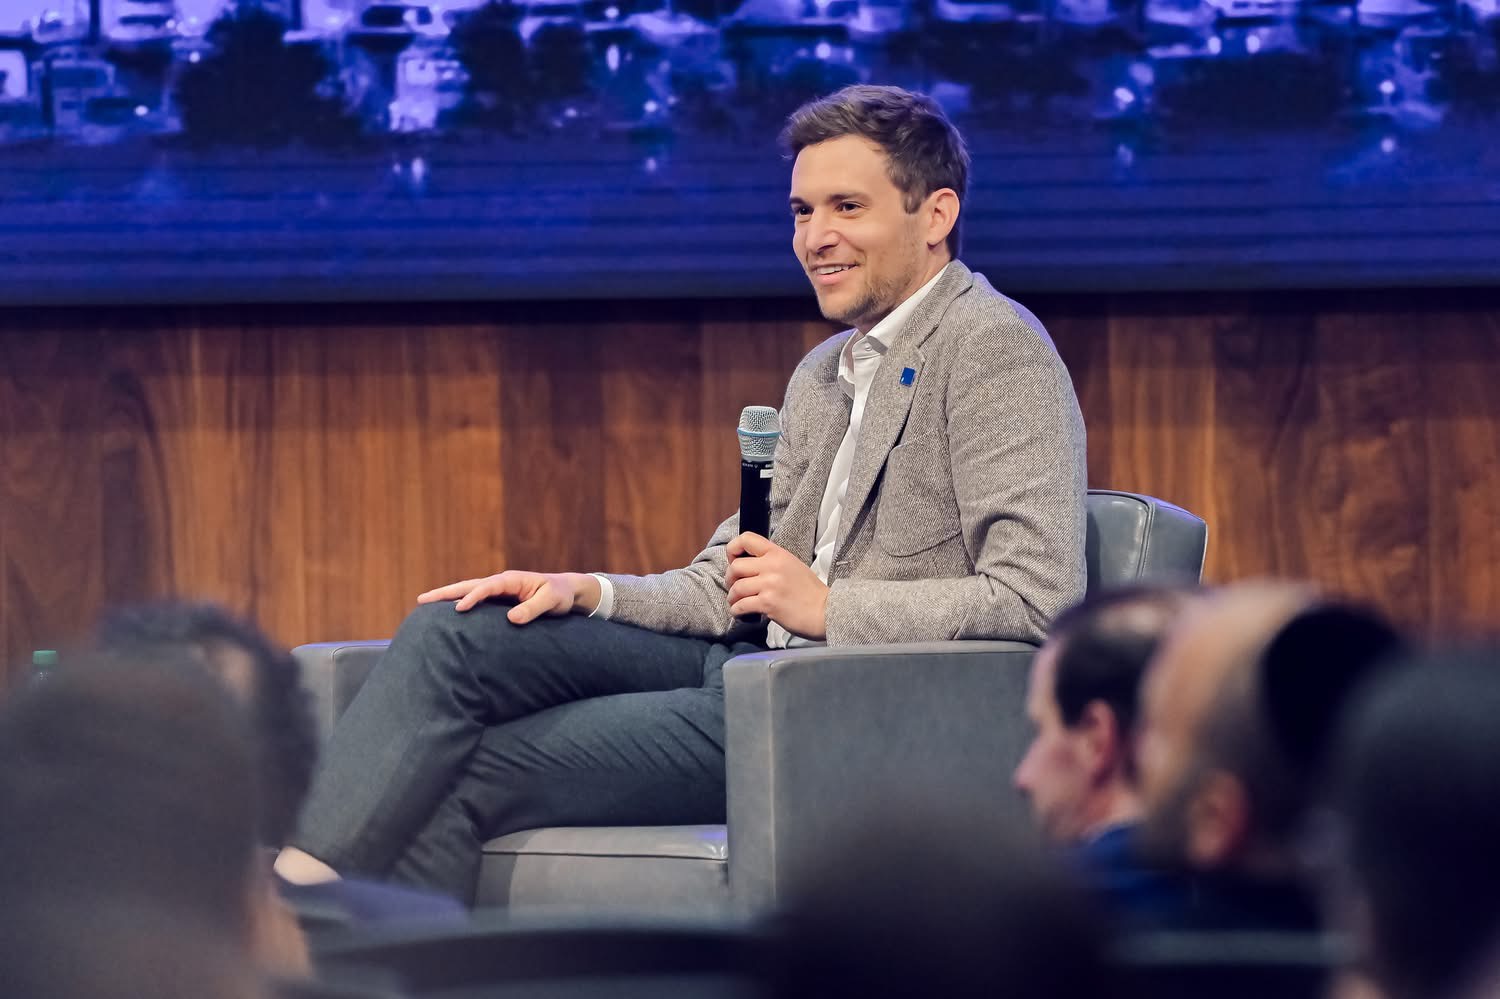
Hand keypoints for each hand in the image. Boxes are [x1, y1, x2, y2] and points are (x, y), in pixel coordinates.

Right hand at [417, 571, 600, 624]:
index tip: (459, 609)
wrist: (567, 591)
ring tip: (424, 602)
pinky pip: (475, 600)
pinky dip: (459, 603)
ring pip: (468, 591)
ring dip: (447, 596)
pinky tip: (446, 613)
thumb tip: (511, 619)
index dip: (473, 597)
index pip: (487, 587)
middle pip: (468, 585)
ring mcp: (498, 591)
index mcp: (511, 580)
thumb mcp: (551, 601)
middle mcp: (501, 582)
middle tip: (421, 599)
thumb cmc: (560, 595)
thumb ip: (533, 609)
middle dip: (445, 592)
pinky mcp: (498, 600)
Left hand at [724, 533, 828, 639]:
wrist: (825, 611)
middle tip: (735, 587)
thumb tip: (749, 566)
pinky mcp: (768, 603)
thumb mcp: (792, 565)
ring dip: (732, 598)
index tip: (733, 560)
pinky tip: (741, 613)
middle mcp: (772, 566)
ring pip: (736, 588)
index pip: (746, 539)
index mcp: (778, 553)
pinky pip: (741, 606)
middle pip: (735, 567)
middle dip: (730, 579)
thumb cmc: (810, 591)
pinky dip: (737, 611)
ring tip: (737, 602)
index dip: (733, 549)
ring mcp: (769, 585)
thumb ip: (771, 562)